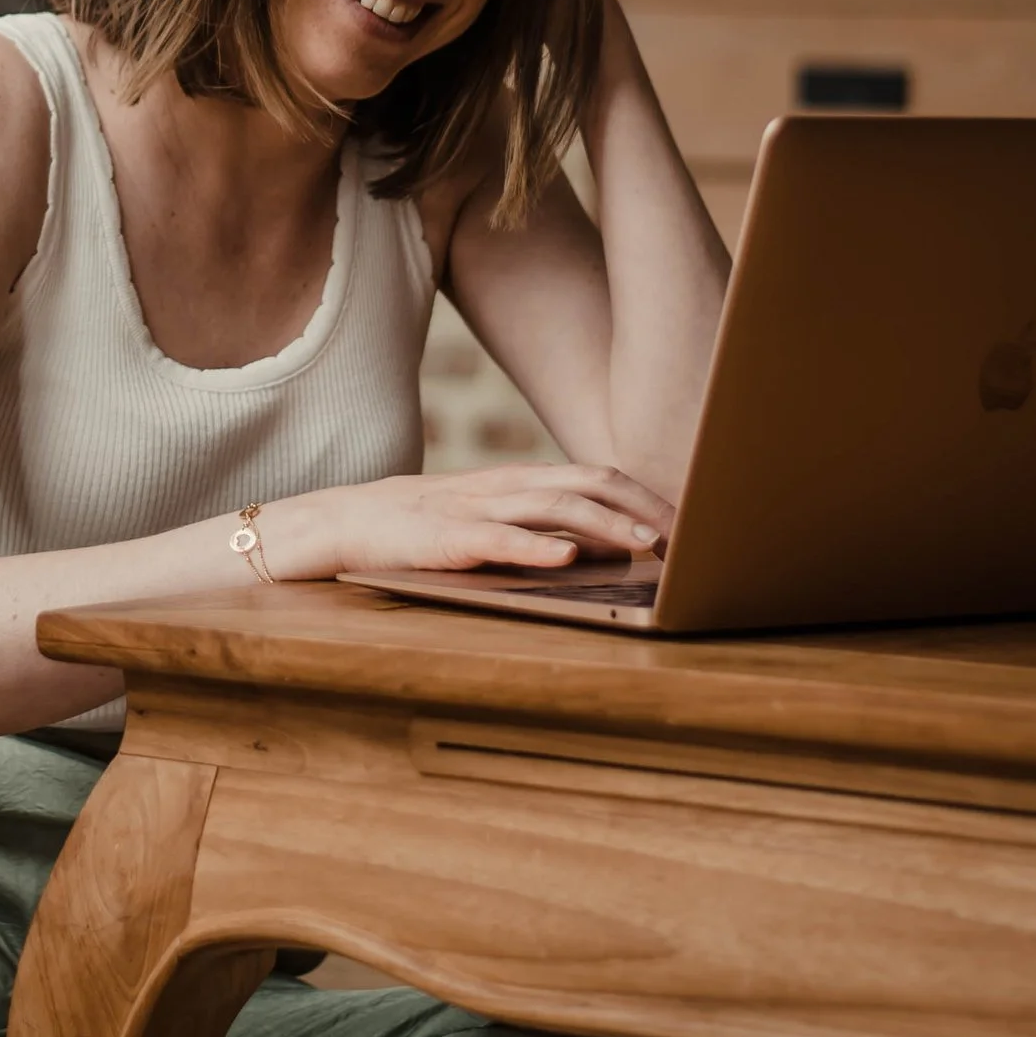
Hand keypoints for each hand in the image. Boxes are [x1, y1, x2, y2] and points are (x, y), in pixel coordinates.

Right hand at [271, 464, 672, 578]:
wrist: (349, 522)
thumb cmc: (425, 526)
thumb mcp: (489, 516)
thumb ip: (538, 524)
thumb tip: (600, 547)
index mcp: (519, 481)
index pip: (596, 476)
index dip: (644, 497)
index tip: (686, 525)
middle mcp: (506, 487)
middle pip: (588, 483)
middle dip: (641, 508)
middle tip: (685, 538)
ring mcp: (477, 508)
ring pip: (553, 507)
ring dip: (605, 526)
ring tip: (644, 547)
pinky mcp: (448, 537)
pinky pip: (498, 539)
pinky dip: (535, 548)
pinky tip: (565, 560)